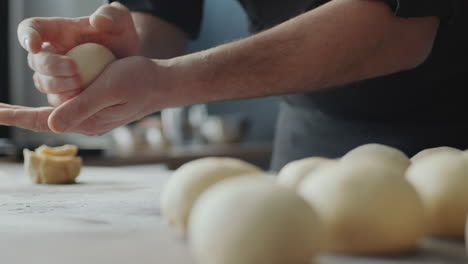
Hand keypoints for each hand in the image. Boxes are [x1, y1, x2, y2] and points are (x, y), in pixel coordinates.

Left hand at [0, 56, 176, 135]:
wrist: (163, 84)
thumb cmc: (140, 81)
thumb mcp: (110, 88)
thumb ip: (82, 106)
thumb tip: (52, 124)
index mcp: (88, 121)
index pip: (45, 121)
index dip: (17, 117)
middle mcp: (88, 123)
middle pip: (45, 121)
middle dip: (17, 116)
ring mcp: (93, 118)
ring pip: (55, 115)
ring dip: (31, 111)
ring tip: (8, 108)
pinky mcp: (98, 110)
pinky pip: (68, 108)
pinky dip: (51, 102)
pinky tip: (44, 97)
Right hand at [18, 2, 138, 105]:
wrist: (131, 60)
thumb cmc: (121, 35)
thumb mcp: (121, 21)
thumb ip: (112, 15)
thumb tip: (97, 21)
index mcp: (58, 31)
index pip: (33, 29)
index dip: (28, 36)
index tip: (34, 45)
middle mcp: (53, 52)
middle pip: (36, 61)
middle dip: (51, 67)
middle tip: (74, 71)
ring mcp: (57, 74)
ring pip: (43, 83)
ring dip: (57, 87)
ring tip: (79, 86)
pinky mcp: (66, 92)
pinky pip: (58, 100)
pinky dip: (66, 103)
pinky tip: (82, 101)